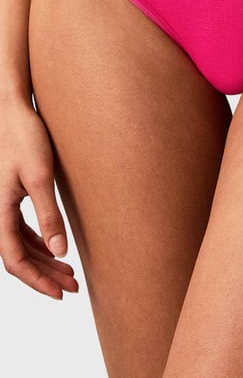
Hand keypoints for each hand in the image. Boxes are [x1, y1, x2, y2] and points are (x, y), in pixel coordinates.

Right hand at [0, 95, 78, 298]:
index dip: (37, 280)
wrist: (12, 111)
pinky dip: (38, 242)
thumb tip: (60, 252)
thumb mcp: (41, 177)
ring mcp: (0, 205)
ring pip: (19, 244)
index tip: (60, 293)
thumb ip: (49, 215)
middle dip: (45, 274)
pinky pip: (20, 229)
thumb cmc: (25, 138)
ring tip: (69, 272)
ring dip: (43, 259)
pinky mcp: (9, 196)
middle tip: (73, 286)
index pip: (14, 260)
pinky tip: (55, 247)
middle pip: (17, 256)